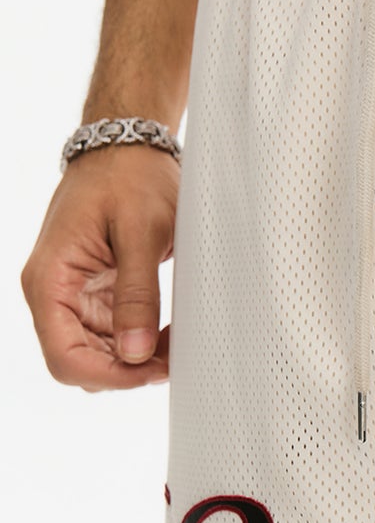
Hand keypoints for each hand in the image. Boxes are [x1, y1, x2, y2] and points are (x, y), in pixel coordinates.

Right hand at [21, 143, 178, 389]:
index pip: (64, 358)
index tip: (153, 369)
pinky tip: (166, 332)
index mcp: (50, 280)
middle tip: (173, 357)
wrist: (125, 147)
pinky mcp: (91, 293)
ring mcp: (71, 295)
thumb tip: (136, 353)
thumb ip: (138, 296)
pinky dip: (137, 340)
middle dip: (126, 370)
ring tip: (175, 343)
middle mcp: (52, 293)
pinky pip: (108, 335)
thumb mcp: (142, 233)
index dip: (110, 376)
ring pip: (95, 355)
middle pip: (79, 364)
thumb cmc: (130, 177)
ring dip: (134, 359)